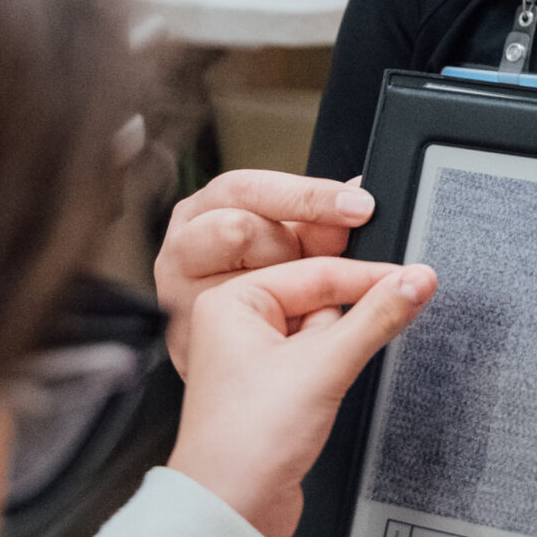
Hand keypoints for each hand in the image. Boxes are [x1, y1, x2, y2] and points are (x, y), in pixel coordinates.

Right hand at [154, 170, 375, 368]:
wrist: (219, 347)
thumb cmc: (250, 280)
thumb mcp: (287, 242)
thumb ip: (317, 220)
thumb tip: (360, 189)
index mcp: (201, 209)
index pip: (252, 189)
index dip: (310, 196)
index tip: (360, 208)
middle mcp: (181, 245)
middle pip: (239, 229)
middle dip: (289, 247)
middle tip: (323, 266)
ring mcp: (175, 292)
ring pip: (242, 279)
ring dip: (279, 290)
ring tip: (295, 302)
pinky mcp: (181, 336)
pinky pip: (242, 328)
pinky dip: (275, 327)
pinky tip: (290, 328)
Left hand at [168, 256, 433, 536]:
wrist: (233, 509)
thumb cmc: (245, 442)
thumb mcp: (325, 365)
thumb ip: (378, 317)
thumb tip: (415, 281)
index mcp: (232, 301)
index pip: (317, 272)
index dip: (370, 278)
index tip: (415, 278)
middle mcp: (238, 325)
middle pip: (321, 303)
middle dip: (346, 327)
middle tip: (349, 349)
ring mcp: (255, 359)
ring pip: (324, 336)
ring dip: (338, 356)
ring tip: (315, 392)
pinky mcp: (274, 389)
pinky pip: (318, 364)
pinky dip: (332, 375)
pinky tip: (321, 400)